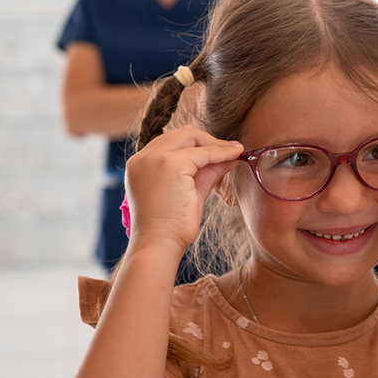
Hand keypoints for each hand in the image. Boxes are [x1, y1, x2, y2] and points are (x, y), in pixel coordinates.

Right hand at [123, 125, 243, 253]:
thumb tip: (229, 157)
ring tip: (236, 151)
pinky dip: (220, 153)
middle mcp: (144, 158)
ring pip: (191, 138)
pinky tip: (235, 156)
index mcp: (141, 164)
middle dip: (208, 139)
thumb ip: (206, 172)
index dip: (198, 144)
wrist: (160, 244)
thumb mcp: (190, 191)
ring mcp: (155, 159)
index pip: (172, 142)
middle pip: (181, 134)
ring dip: (216, 144)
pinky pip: (202, 153)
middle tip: (231, 148)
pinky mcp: (170, 164)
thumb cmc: (172, 226)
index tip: (221, 149)